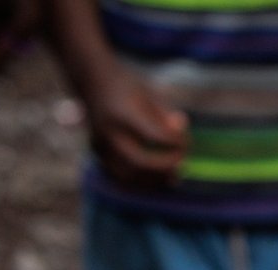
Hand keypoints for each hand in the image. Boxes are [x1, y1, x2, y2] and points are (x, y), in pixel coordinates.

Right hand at [86, 66, 188, 188]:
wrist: (92, 81)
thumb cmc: (128, 87)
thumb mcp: (151, 93)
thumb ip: (167, 114)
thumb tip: (181, 131)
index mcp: (124, 111)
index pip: (155, 135)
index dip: (175, 142)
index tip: (185, 141)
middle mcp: (108, 130)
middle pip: (139, 162)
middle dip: (164, 167)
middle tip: (181, 165)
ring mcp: (99, 144)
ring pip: (128, 176)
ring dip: (154, 180)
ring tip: (173, 176)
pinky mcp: (98, 153)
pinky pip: (120, 176)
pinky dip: (141, 181)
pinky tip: (156, 177)